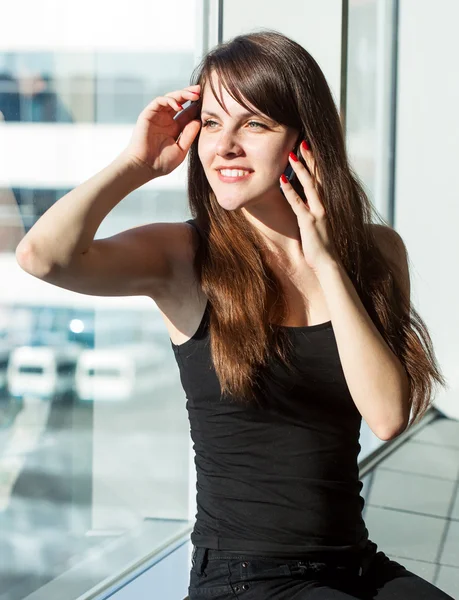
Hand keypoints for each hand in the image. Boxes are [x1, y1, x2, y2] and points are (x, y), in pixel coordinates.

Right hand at [120, 85, 201, 178]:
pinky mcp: (148, 114)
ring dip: (182, 94)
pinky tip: (179, 106)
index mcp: (174, 128)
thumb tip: (199, 120)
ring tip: (194, 94)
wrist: (144, 168)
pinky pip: (159, 101)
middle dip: (190, 95)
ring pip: (170, 98)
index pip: (187, 113)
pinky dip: (169, 100)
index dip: (196, 107)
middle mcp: (166, 120)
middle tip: (201, 90)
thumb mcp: (181, 149)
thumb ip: (189, 135)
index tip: (208, 103)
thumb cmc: (161, 163)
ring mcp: (157, 116)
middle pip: (180, 102)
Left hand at [280, 141, 339, 273]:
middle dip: (310, 159)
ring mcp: (318, 213)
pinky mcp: (310, 222)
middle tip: (302, 141)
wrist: (329, 263)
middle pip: (317, 177)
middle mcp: (324, 205)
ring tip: (291, 155)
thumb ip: (315, 212)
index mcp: (327, 204)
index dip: (315, 163)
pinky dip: (289, 191)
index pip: (322, 179)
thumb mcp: (320, 226)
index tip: (309, 148)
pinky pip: (298, 203)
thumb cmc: (323, 246)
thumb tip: (307, 203)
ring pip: (309, 186)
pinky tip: (281, 180)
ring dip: (300, 169)